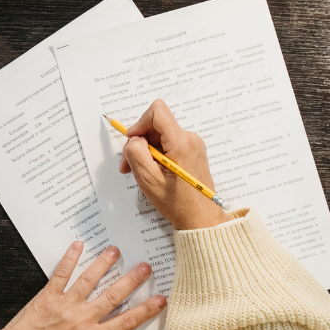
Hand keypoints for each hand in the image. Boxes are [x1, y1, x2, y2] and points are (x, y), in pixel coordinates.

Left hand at [0, 241, 165, 329]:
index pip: (125, 323)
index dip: (145, 311)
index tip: (160, 299)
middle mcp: (81, 319)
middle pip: (113, 296)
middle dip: (131, 280)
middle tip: (146, 266)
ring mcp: (65, 305)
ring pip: (89, 280)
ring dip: (104, 263)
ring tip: (116, 250)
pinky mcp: (47, 296)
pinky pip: (61, 274)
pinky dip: (70, 258)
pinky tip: (78, 245)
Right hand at [117, 99, 226, 231]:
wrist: (200, 218)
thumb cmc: (177, 203)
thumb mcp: (148, 179)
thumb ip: (136, 153)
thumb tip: (134, 139)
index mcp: (181, 142)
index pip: (157, 112)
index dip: (139, 123)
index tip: (132, 141)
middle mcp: (190, 138)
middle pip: (156, 125)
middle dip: (139, 142)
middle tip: (129, 165)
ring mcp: (193, 144)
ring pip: (160, 135)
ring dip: (146, 150)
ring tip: (141, 172)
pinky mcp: (192, 151)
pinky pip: (168, 144)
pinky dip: (156, 155)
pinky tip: (153, 172)